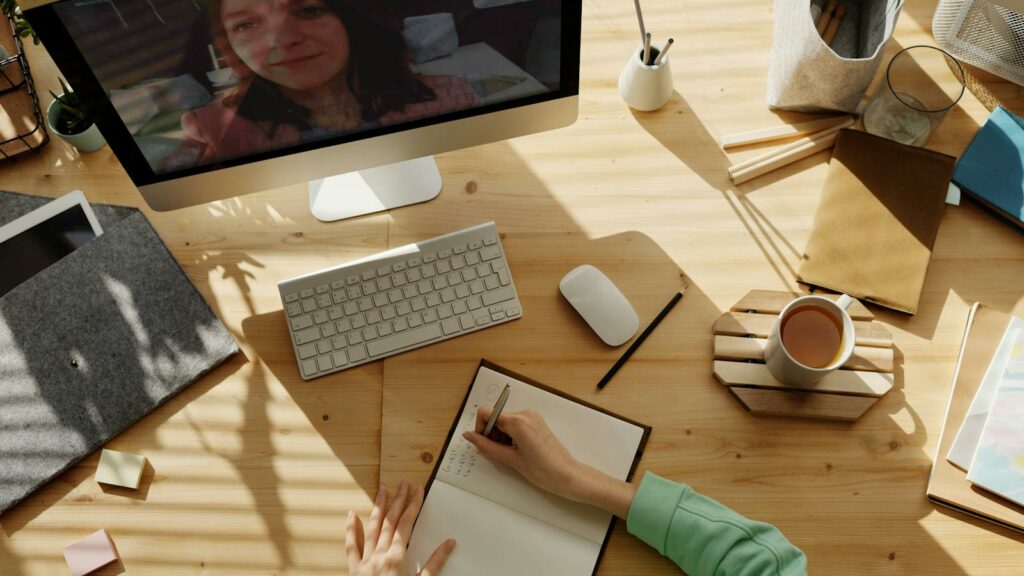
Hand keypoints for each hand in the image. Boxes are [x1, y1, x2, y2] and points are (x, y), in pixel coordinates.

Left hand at [346, 480, 455, 575]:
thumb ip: (435, 564)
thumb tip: (449, 543)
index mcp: (396, 558)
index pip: (407, 524)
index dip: (413, 505)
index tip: (418, 490)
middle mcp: (378, 556)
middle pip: (390, 522)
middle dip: (398, 500)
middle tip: (403, 483)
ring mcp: (364, 562)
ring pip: (371, 528)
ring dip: (378, 508)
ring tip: (382, 490)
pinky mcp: (353, 571)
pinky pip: (351, 547)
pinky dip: (351, 530)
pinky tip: (351, 515)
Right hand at [464, 408, 581, 498]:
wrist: (567, 476)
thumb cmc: (543, 471)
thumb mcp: (510, 459)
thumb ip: (486, 446)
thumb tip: (469, 436)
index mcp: (518, 421)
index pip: (486, 412)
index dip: (480, 428)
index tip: (483, 443)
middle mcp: (525, 413)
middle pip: (495, 417)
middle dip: (491, 434)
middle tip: (499, 453)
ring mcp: (532, 416)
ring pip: (504, 421)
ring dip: (501, 436)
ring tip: (511, 454)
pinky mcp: (536, 422)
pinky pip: (515, 423)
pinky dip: (510, 435)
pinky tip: (517, 450)